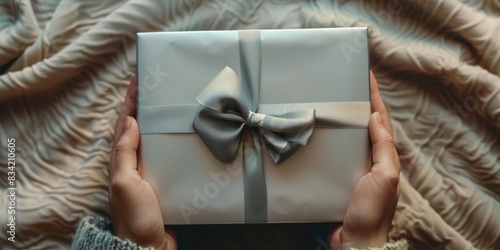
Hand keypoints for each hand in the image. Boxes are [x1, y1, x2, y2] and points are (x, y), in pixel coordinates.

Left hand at [108, 76, 176, 249]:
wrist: (148, 246)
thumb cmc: (135, 216)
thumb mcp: (125, 182)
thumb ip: (124, 152)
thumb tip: (129, 121)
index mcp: (121, 161)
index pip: (124, 123)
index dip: (129, 101)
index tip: (138, 80)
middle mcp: (133, 164)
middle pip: (139, 128)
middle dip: (146, 107)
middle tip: (159, 88)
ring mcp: (149, 173)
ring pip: (155, 140)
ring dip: (161, 122)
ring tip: (174, 106)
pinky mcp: (164, 182)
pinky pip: (168, 156)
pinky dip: (173, 143)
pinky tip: (186, 138)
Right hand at [330, 72, 400, 248]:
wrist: (355, 240)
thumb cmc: (372, 211)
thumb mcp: (385, 176)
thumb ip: (383, 148)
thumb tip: (377, 117)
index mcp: (384, 157)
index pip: (380, 120)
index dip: (374, 97)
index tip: (366, 76)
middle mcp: (370, 161)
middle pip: (363, 126)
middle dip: (356, 105)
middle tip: (343, 86)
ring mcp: (354, 170)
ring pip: (347, 140)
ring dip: (339, 122)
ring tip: (326, 104)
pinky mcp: (338, 180)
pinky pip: (333, 156)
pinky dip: (327, 142)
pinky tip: (315, 136)